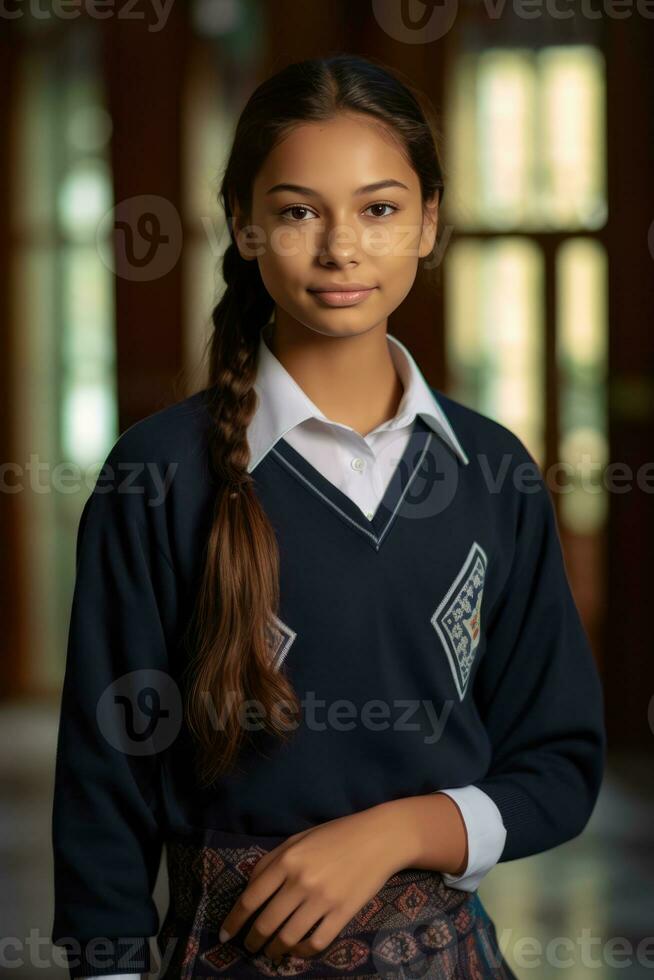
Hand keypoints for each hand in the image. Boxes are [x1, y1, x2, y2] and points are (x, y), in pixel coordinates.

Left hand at [218, 806, 414, 965]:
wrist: (378, 838)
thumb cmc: (335, 834)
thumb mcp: (298, 838)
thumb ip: (271, 861)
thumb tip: (249, 887)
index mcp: (287, 860)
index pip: (251, 898)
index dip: (234, 920)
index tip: (225, 935)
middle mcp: (301, 881)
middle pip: (266, 923)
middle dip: (252, 940)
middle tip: (249, 947)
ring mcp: (323, 900)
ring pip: (288, 938)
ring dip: (274, 950)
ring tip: (270, 953)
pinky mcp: (342, 914)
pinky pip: (315, 943)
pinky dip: (301, 952)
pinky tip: (296, 950)